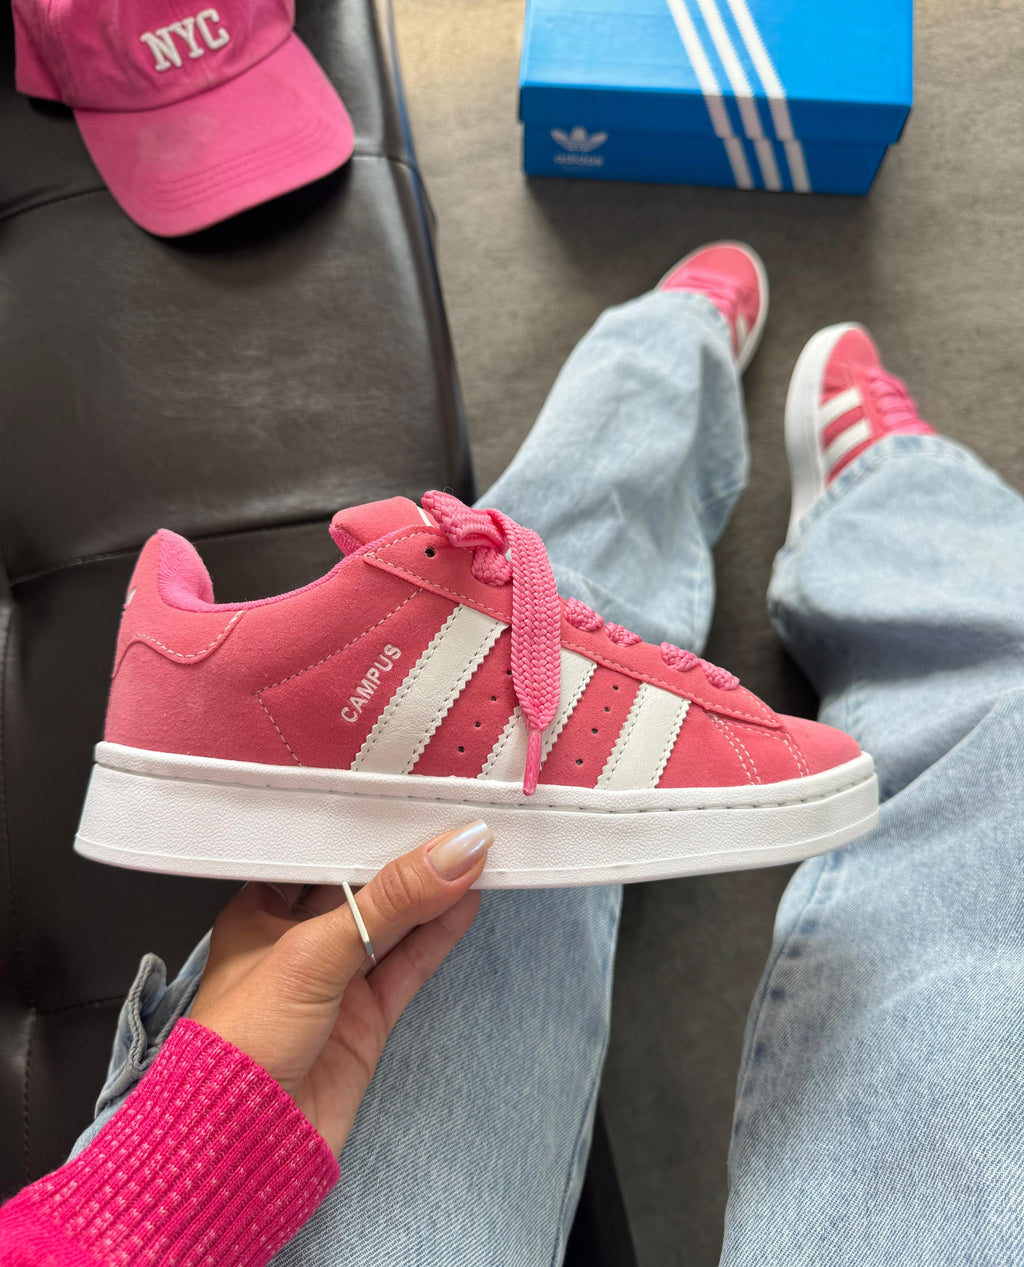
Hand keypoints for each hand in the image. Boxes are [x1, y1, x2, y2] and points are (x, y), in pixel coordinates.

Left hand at [189, 821, 492, 1154]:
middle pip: (362, 886)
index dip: (364, 826)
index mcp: (259, 911)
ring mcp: (334, 981)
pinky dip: (439, 935)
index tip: (408, 797)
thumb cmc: (238, 1047)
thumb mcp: (314, 952)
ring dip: (432, 893)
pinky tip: (466, 903)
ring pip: (393, 925)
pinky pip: (409, 965)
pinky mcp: (364, 1019)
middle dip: (405, 858)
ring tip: (474, 852)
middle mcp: (296, 942)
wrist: (239, 1147)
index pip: (321, 854)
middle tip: (453, 820)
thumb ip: (390, 900)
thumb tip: (453, 851)